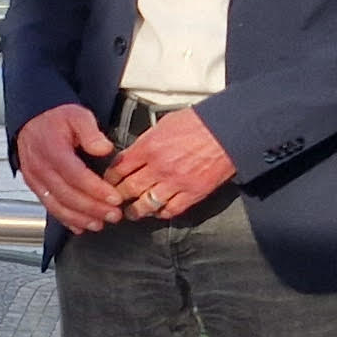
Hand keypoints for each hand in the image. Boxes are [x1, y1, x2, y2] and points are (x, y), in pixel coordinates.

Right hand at [15, 105, 122, 234]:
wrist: (33, 119)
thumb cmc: (55, 118)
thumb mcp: (77, 116)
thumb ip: (91, 132)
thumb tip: (104, 148)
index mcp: (53, 149)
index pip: (76, 175)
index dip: (96, 190)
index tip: (115, 198)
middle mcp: (41, 167)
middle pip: (67, 195)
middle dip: (92, 208)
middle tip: (114, 215)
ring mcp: (35, 179)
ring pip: (57, 205)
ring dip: (80, 218)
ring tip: (99, 224)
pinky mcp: (35, 186)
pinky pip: (49, 206)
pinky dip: (65, 219)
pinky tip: (79, 226)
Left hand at [100, 108, 234, 224]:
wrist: (228, 131)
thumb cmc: (198, 123)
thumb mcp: (164, 123)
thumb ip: (146, 141)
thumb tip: (134, 154)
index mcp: (149, 147)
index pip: (119, 168)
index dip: (110, 178)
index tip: (109, 181)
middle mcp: (159, 167)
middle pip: (128, 189)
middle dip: (118, 196)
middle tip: (114, 199)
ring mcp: (175, 182)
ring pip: (146, 204)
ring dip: (136, 210)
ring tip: (132, 212)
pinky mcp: (192, 193)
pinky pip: (171, 210)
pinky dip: (161, 213)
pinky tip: (158, 211)